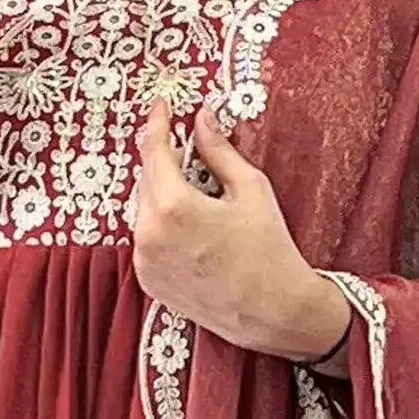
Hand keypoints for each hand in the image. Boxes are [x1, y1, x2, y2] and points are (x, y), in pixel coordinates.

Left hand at [128, 99, 349, 361]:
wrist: (273, 311)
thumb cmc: (269, 250)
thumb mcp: (251, 189)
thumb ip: (219, 152)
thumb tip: (203, 120)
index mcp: (173, 206)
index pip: (154, 151)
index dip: (158, 124)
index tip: (162, 107)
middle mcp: (149, 235)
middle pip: (147, 180)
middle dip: (166, 163)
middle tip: (192, 157)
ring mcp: (145, 261)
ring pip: (144, 210)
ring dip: (164, 196)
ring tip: (199, 200)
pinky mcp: (148, 281)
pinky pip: (146, 239)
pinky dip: (162, 226)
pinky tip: (193, 231)